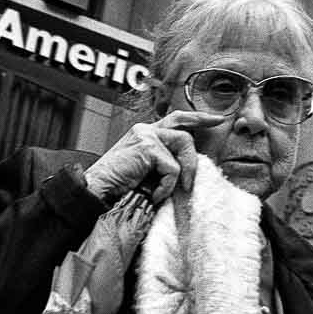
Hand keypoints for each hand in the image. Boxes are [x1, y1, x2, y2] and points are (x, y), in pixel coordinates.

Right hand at [84, 110, 221, 206]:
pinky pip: (172, 168)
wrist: (98, 190)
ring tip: (167, 191)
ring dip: (184, 171)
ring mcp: (146, 136)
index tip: (214, 119)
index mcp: (144, 134)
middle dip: (200, 128)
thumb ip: (162, 162)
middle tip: (212, 137)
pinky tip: (154, 195)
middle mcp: (145, 130)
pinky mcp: (147, 147)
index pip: (174, 119)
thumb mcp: (144, 170)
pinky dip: (166, 186)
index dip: (196, 118)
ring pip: (183, 145)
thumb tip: (187, 169)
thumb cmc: (118, 185)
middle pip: (182, 126)